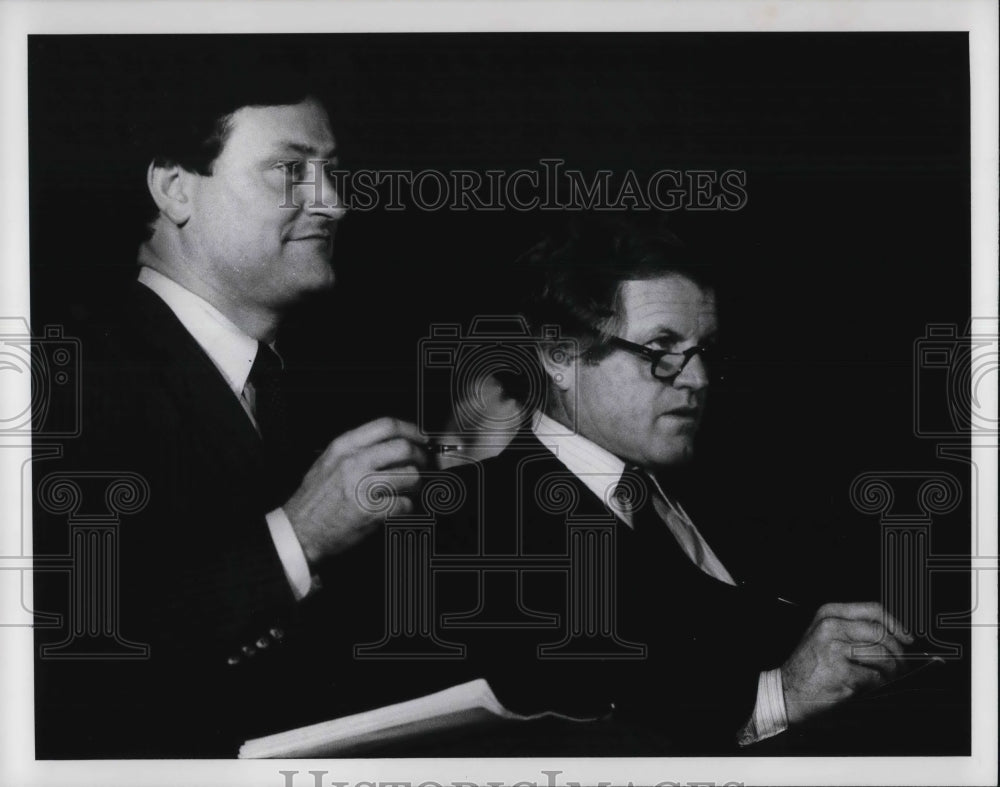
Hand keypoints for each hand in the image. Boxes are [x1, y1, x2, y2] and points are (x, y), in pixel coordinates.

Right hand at [283, 417, 427, 566]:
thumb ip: (356, 448)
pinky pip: (405, 504)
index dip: (411, 430)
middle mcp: (354, 463)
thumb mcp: (328, 461)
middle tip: (423, 466)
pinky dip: (408, 508)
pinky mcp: (371, 512)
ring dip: (417, 484)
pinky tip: (399, 508)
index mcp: (344, 446)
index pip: (386, 425)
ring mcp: (363, 487)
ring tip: (410, 489)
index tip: (421, 438)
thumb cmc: (314, 499)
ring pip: (410, 476)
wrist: (300, 531)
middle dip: (421, 457)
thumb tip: (390, 442)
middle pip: (403, 448)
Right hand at [780, 601, 913, 725]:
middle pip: (881, 633)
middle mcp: (831, 627)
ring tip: (886, 677)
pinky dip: (878, 685)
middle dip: (898, 652)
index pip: (873, 610)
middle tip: (902, 664)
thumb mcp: (824, 635)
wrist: (788, 690)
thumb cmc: (809, 665)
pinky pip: (874, 677)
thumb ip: (853, 628)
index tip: (906, 637)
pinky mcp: (841, 673)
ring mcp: (835, 649)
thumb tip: (894, 634)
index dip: (895, 623)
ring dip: (891, 671)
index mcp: (828, 614)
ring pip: (882, 656)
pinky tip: (869, 686)